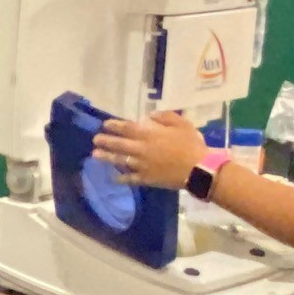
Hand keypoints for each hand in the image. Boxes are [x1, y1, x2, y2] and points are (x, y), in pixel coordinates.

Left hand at [93, 112, 210, 190]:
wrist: (198, 169)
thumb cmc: (191, 144)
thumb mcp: (181, 123)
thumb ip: (165, 117)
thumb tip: (149, 115)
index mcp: (149, 134)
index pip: (127, 128)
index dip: (114, 126)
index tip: (105, 125)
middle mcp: (141, 149)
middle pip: (119, 144)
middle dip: (106, 141)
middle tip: (95, 139)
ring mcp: (142, 165)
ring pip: (120, 161)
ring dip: (107, 157)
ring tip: (95, 155)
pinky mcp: (147, 179)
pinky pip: (131, 178)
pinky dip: (122, 178)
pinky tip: (114, 177)